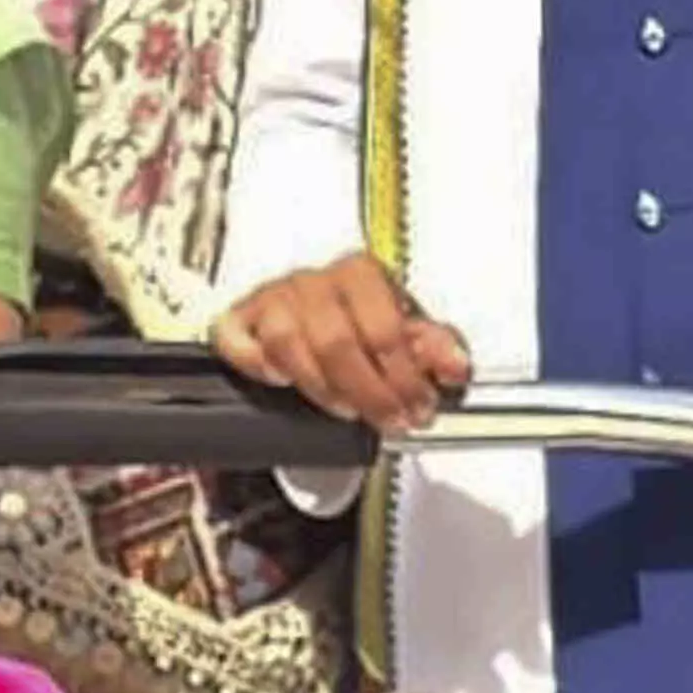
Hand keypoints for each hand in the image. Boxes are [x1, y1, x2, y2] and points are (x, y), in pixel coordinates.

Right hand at [209, 255, 471, 436]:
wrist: (317, 319)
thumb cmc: (362, 322)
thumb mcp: (407, 334)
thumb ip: (435, 348)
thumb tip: (454, 365)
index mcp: (359, 274)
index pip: (383, 327)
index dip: (405, 377)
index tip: (418, 407)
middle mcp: (313, 281)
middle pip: (337, 341)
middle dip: (369, 392)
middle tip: (388, 419)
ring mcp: (272, 298)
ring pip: (288, 344)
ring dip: (321, 387)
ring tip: (345, 407)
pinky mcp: (238, 321)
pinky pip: (238, 343)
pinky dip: (258, 364)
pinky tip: (283, 380)